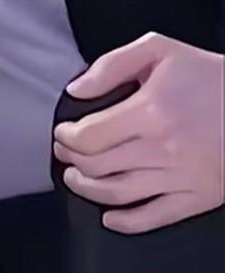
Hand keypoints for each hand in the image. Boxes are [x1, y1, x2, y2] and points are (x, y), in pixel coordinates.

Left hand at [55, 34, 224, 232]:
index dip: (67, 137)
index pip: (89, 137)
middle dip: (71, 161)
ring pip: (118, 195)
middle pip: (97, 167)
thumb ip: (112, 65)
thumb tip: (77, 90)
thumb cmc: (211, 77)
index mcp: (150, 112)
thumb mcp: (161, 50)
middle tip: (65, 154)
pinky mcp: (197, 198)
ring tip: (77, 179)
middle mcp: (163, 149)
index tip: (63, 133)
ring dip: (87, 190)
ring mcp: (180, 177)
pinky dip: (125, 222)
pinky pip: (154, 218)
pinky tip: (110, 217)